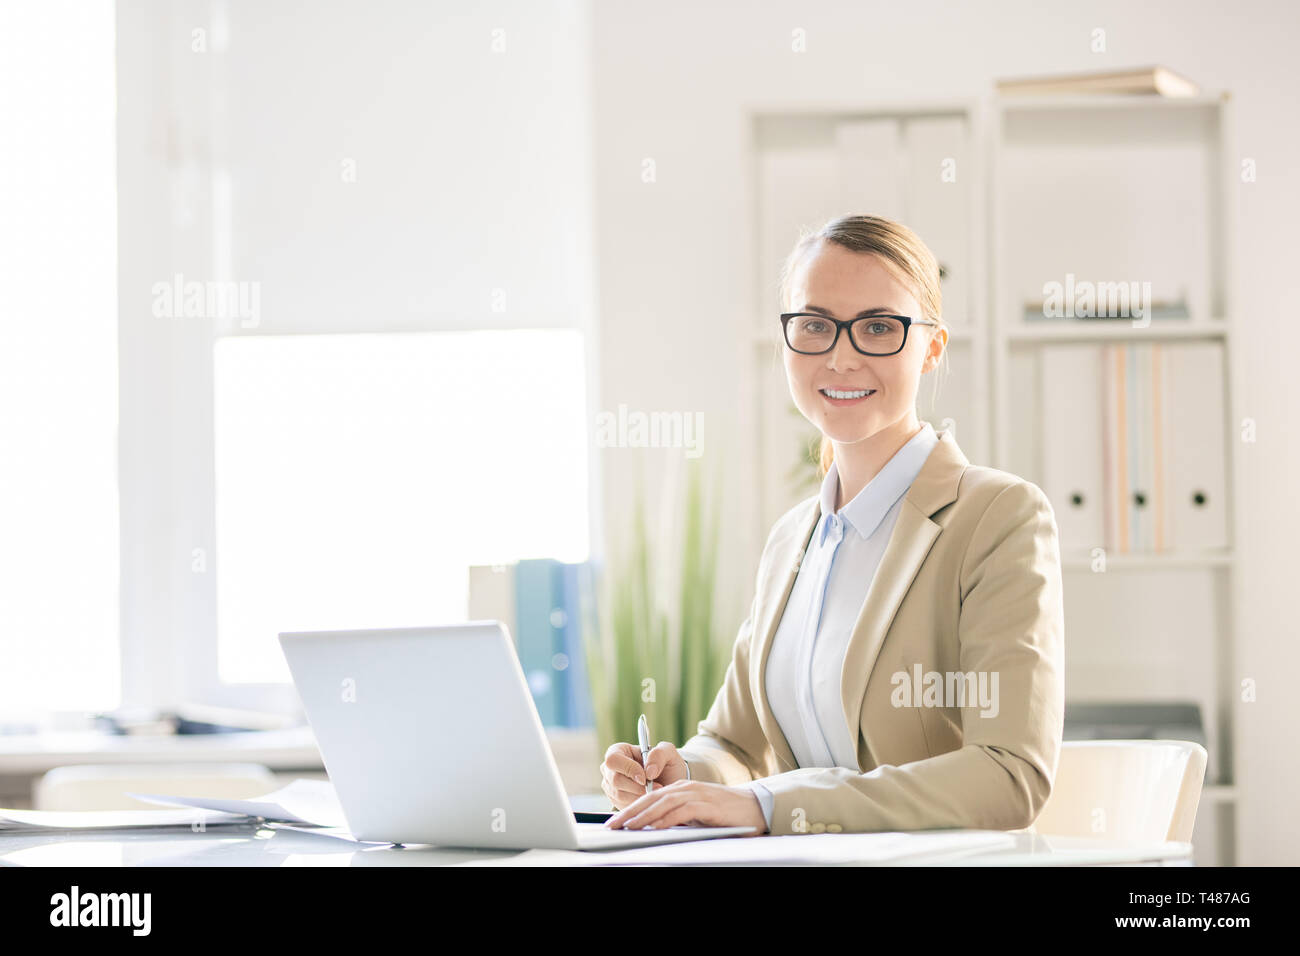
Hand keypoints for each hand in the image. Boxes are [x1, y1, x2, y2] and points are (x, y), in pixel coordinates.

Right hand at [600, 740, 687, 808]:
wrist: (669, 784)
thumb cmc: (666, 766)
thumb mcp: (668, 753)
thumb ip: (659, 754)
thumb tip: (649, 771)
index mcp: (618, 751)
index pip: (613, 759)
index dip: (628, 769)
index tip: (645, 778)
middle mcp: (610, 769)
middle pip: (615, 780)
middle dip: (638, 786)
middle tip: (656, 787)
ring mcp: (610, 786)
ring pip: (620, 795)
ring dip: (640, 796)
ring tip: (654, 792)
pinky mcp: (615, 801)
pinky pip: (623, 806)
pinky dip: (638, 804)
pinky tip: (648, 798)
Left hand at [604, 779, 767, 834]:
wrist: (754, 808)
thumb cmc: (724, 815)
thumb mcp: (695, 814)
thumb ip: (676, 817)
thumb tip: (654, 828)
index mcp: (680, 789)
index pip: (648, 798)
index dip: (630, 810)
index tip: (614, 822)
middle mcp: (685, 788)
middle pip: (650, 799)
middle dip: (629, 813)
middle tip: (612, 826)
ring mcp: (696, 794)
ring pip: (663, 804)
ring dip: (643, 817)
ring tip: (628, 828)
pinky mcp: (706, 805)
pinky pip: (682, 811)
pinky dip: (667, 819)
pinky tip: (655, 828)